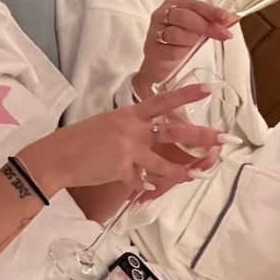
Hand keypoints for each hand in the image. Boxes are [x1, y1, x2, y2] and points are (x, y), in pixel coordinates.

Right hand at [22, 84, 226, 196]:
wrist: (56, 156)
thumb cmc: (80, 139)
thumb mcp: (108, 123)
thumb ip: (131, 125)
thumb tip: (151, 130)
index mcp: (129, 114)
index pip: (163, 101)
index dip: (187, 95)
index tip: (210, 88)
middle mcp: (132, 129)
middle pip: (174, 131)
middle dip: (201, 136)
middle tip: (223, 137)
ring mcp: (127, 151)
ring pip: (164, 164)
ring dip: (182, 171)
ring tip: (197, 174)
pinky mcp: (120, 170)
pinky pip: (140, 182)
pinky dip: (144, 187)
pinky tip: (145, 191)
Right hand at [134, 0, 236, 93]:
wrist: (160, 64)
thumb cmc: (179, 42)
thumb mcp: (199, 29)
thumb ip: (214, 22)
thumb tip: (234, 17)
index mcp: (174, 3)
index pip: (194, 4)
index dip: (210, 11)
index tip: (225, 17)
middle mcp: (161, 14)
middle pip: (184, 16)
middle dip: (206, 26)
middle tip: (223, 34)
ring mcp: (154, 31)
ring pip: (177, 33)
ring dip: (192, 40)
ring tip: (195, 44)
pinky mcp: (152, 49)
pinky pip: (172, 50)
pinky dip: (182, 52)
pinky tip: (183, 53)